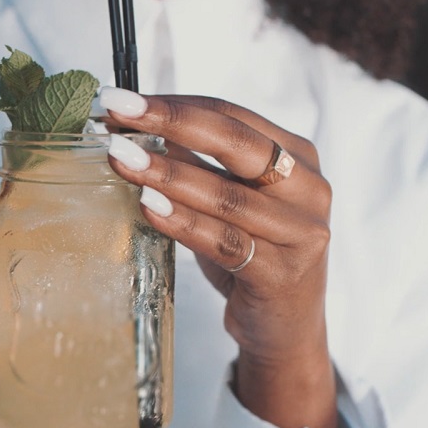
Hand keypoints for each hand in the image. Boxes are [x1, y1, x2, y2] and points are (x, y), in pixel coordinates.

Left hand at [99, 88, 336, 427]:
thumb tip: (129, 125)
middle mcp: (309, 188)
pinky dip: (183, 223)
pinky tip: (147, 207)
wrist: (284, 328)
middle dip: (171, 123)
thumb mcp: (226, 201)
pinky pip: (225, 243)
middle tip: (118, 112)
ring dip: (168, 174)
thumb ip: (193, 164)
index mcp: (298, 155)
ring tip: (121, 158)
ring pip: (227, 196)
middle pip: (236, 144)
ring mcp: (301, 233)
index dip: (175, 105)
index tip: (121, 99)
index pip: (232, 115)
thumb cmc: (250, 253)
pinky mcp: (282, 275)